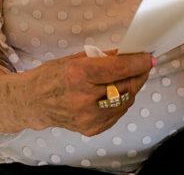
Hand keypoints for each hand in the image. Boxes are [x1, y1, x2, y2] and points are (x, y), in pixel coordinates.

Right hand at [18, 51, 154, 135]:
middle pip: (125, 86)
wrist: (34, 102)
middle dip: (138, 74)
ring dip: (131, 88)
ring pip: (125, 102)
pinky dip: (121, 102)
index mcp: (79, 75)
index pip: (118, 69)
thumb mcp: (75, 59)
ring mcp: (89, 117)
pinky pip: (117, 113)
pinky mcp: (92, 129)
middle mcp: (85, 98)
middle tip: (143, 66)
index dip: (137, 62)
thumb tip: (127, 54)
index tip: (149, 57)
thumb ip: (102, 58)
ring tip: (128, 78)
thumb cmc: (53, 75)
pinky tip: (115, 93)